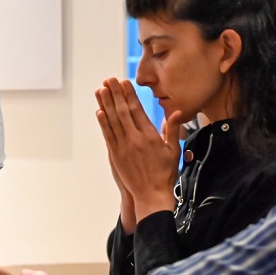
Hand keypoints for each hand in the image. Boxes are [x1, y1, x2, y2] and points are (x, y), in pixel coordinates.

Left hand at [95, 78, 179, 220]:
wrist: (152, 195)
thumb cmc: (166, 174)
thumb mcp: (174, 150)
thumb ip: (173, 130)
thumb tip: (176, 112)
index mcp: (150, 136)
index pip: (138, 110)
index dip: (130, 95)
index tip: (125, 82)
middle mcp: (136, 139)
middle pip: (123, 111)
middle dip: (116, 94)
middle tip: (110, 79)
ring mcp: (124, 147)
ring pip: (113, 121)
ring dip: (106, 104)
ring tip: (101, 90)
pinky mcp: (116, 156)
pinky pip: (108, 136)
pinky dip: (103, 123)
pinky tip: (99, 112)